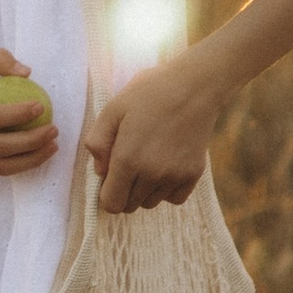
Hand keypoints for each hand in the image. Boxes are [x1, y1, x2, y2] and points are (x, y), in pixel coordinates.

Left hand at [82, 63, 221, 213]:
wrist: (195, 86)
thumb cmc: (149, 92)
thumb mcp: (112, 109)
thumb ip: (98, 142)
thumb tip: (100, 171)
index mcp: (127, 159)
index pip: (111, 204)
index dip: (106, 193)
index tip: (110, 177)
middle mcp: (152, 174)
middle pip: (129, 206)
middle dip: (123, 190)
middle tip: (128, 163)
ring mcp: (175, 176)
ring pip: (151, 203)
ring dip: (144, 190)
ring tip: (148, 160)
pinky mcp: (193, 174)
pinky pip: (174, 198)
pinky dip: (167, 189)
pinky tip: (165, 166)